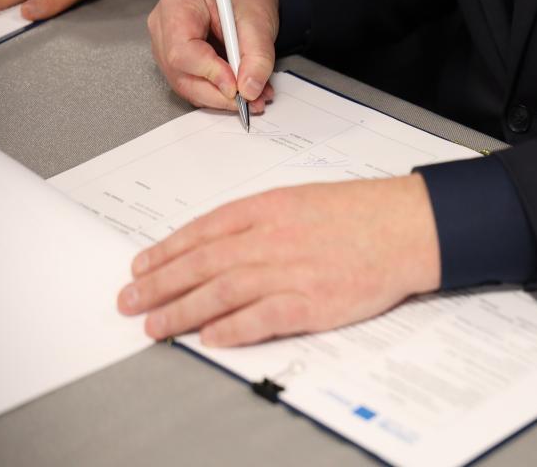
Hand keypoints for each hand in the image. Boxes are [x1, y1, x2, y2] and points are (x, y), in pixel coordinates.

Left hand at [117, 175, 440, 345]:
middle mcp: (272, 239)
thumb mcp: (302, 199)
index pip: (203, 231)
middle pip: (201, 264)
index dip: (166, 250)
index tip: (141, 265)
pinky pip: (261, 319)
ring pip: (221, 293)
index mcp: (269, 209)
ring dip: (181, 311)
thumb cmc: (360, 211)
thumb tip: (220, 242)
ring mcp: (291, 272)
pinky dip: (231, 330)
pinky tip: (210, 338)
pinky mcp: (312, 303)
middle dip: (158, 283)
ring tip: (154, 325)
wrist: (406, 226)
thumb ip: (261, 219)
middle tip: (129, 299)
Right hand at [148, 0, 278, 111]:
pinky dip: (220, 95)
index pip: (182, 50)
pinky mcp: (178, 63)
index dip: (210, 73)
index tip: (237, 86)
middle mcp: (164, 26)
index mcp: (177, 3)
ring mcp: (166, 46)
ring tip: (253, 97)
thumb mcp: (259, 21)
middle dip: (218, 94)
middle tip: (250, 100)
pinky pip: (194, 87)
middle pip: (181, 74)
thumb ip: (257, 56)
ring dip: (222, 98)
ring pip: (187, 86)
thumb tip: (249, 89)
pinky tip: (242, 91)